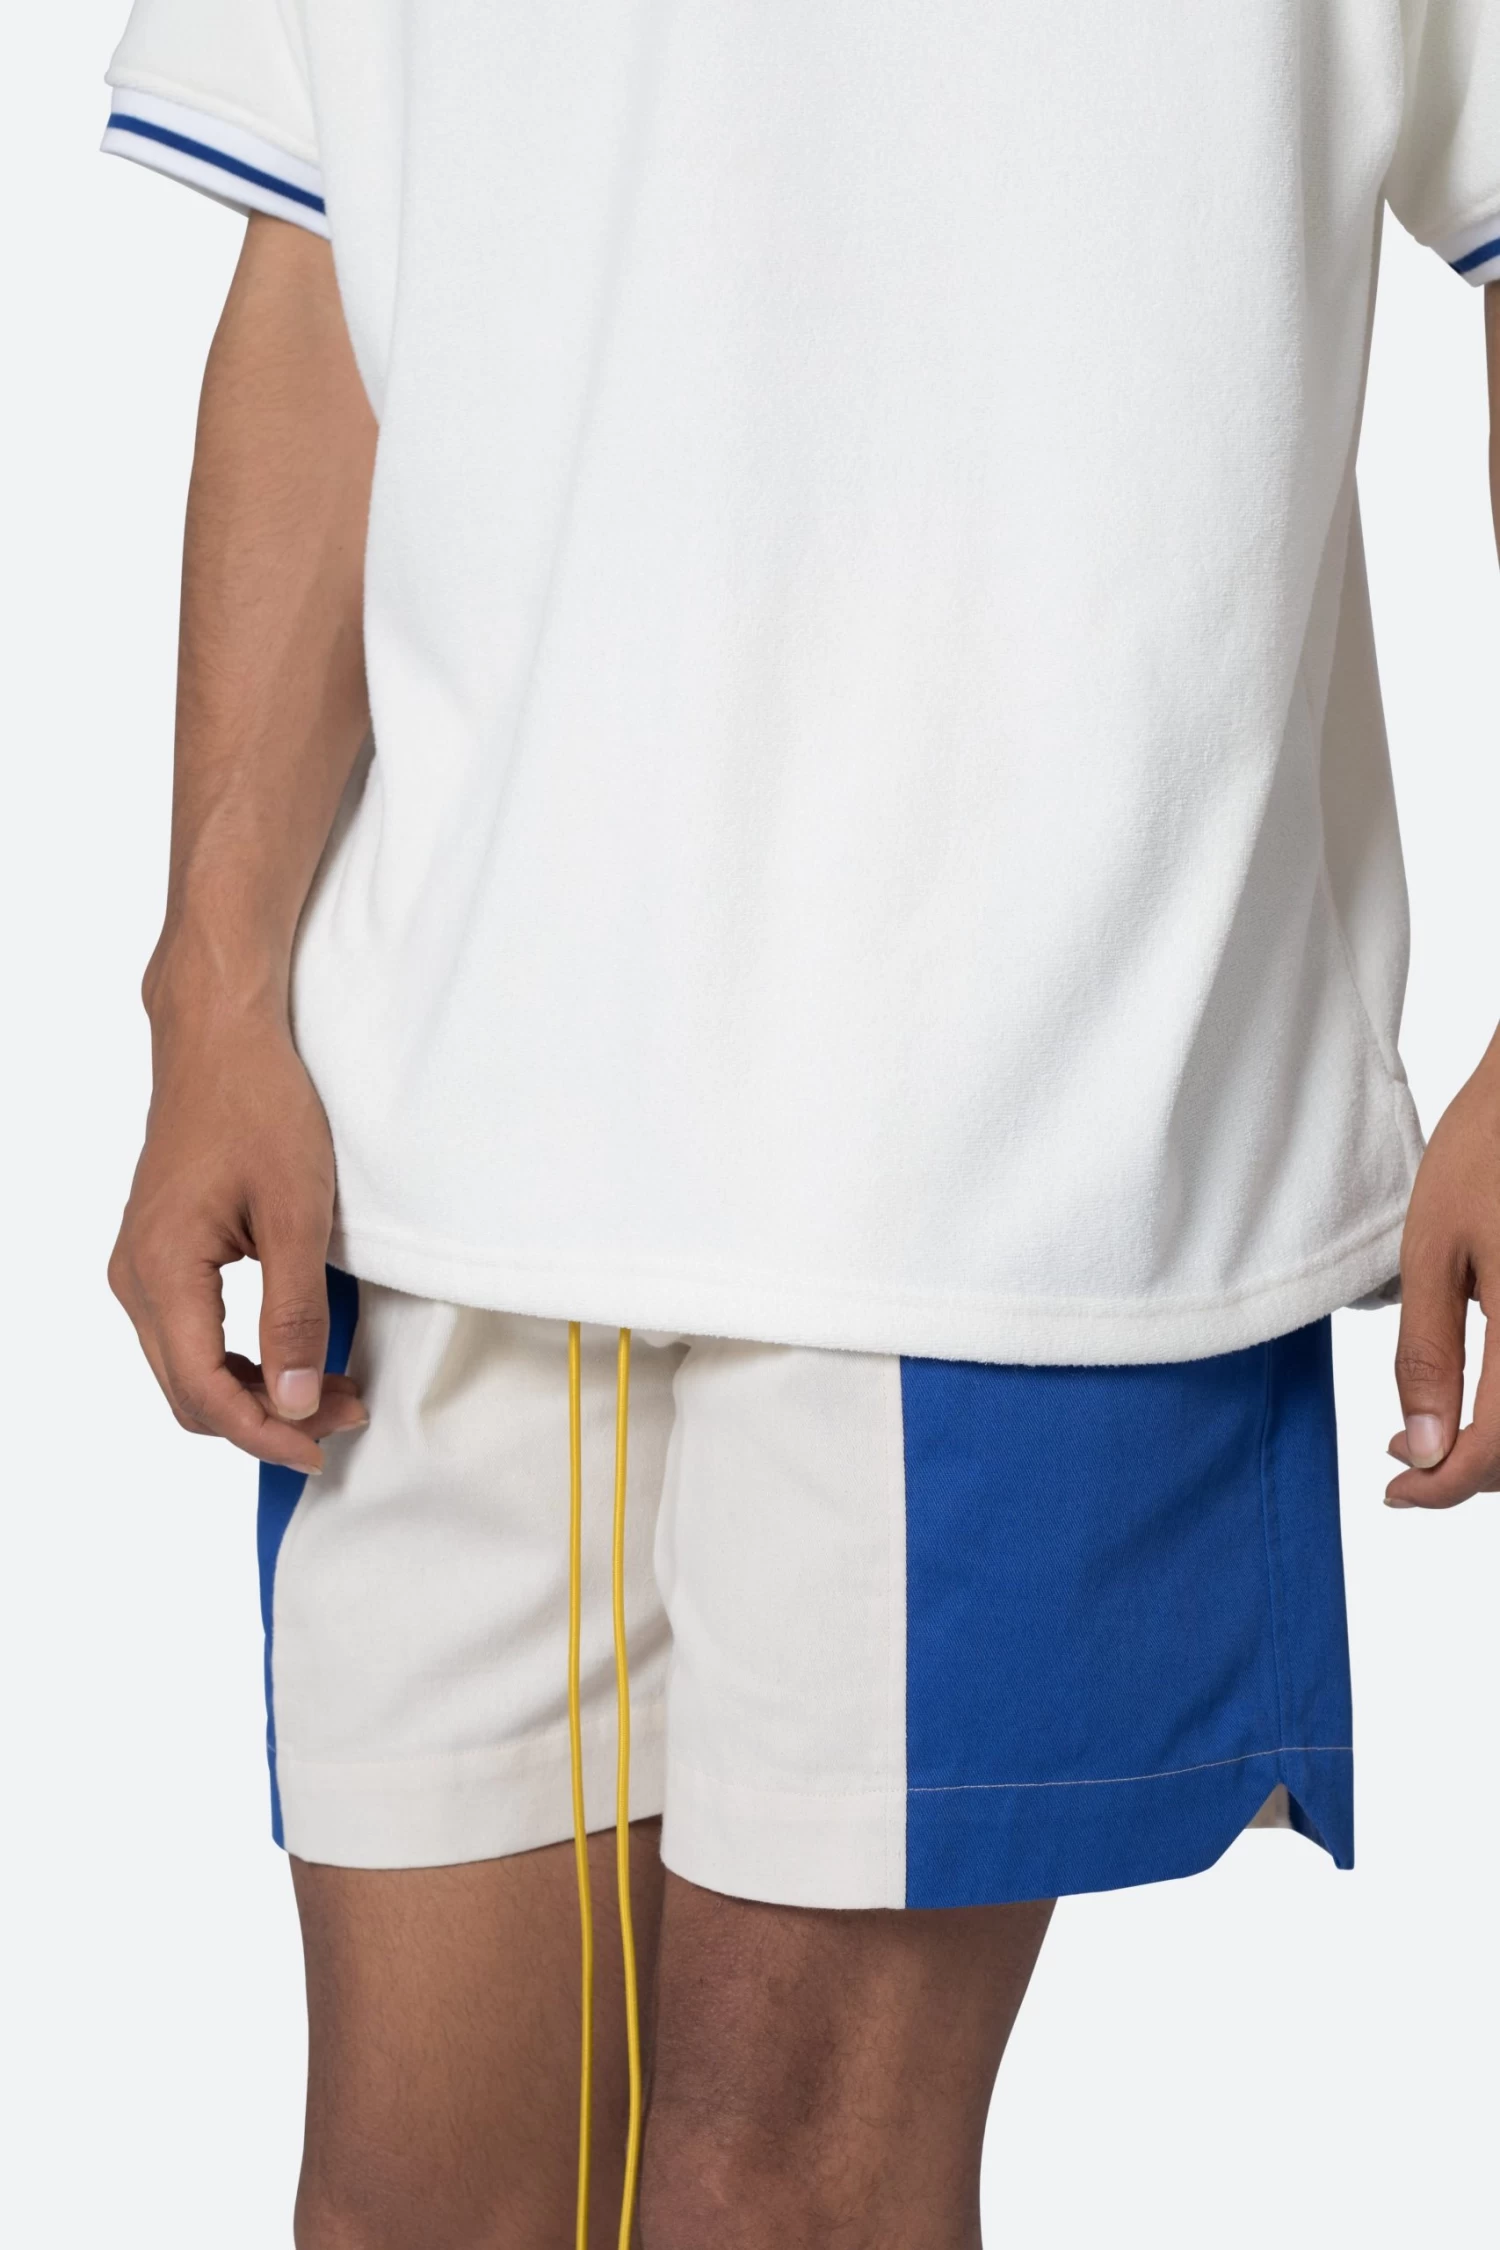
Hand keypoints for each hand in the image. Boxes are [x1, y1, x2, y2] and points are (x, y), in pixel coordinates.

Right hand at [109, 982, 366, 1473]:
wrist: (221, 1039)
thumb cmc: (258, 1105)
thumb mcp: (298, 1215)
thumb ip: (295, 1315)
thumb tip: (298, 1401)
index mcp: (162, 1270)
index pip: (202, 1390)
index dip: (262, 1433)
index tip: (318, 1449)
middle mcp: (136, 1276)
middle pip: (188, 1391)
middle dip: (265, 1419)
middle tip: (342, 1416)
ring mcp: (142, 1266)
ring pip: (186, 1368)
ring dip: (255, 1391)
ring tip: (331, 1390)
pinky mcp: (160, 1254)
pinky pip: (188, 1334)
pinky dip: (238, 1358)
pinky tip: (292, 1357)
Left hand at [1387, 1043, 1499, 1507]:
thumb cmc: (1491, 1148)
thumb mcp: (1434, 1248)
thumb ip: (1427, 1355)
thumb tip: (1419, 1447)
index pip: (1499, 1449)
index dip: (1443, 1486)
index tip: (1396, 1491)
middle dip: (1474, 1470)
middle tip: (1408, 1463)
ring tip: (1444, 1433)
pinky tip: (1489, 1395)